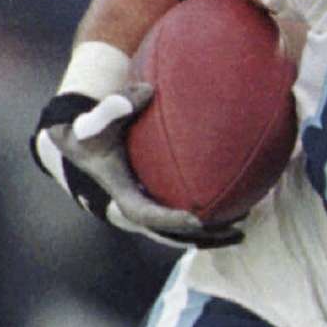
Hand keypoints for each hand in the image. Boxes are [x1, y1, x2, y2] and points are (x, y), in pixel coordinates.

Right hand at [31, 84, 242, 247]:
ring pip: (180, 233)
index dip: (171, 219)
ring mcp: (148, 210)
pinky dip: (208, 221)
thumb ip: (114, 107)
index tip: (198, 219)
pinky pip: (184, 220)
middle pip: (172, 234)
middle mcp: (137, 209)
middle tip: (238, 230)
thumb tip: (148, 91)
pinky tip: (238, 211)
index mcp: (122, 196)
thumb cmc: (91, 134)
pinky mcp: (157, 204)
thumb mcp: (94, 122)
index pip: (147, 215)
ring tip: (244, 230)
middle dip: (204, 236)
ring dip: (211, 235)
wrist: (82, 147)